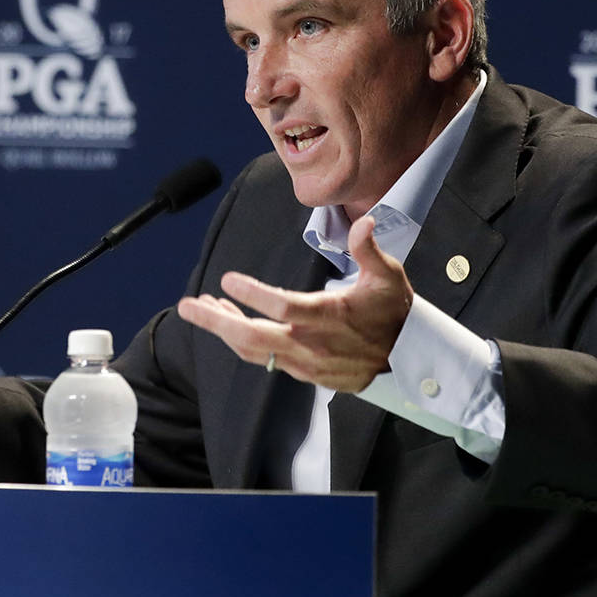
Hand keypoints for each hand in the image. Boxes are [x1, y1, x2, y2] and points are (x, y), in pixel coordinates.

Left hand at [177, 216, 412, 391]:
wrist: (408, 359)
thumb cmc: (395, 312)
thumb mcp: (388, 276)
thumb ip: (369, 249)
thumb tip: (365, 222)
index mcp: (329, 316)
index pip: (283, 307)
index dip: (253, 295)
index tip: (227, 281)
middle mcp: (312, 344)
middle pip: (252, 338)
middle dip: (215, 322)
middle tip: (188, 306)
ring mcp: (306, 363)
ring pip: (253, 351)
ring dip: (224, 329)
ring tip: (202, 308)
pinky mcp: (305, 374)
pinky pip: (265, 360)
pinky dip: (243, 342)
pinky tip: (230, 323)